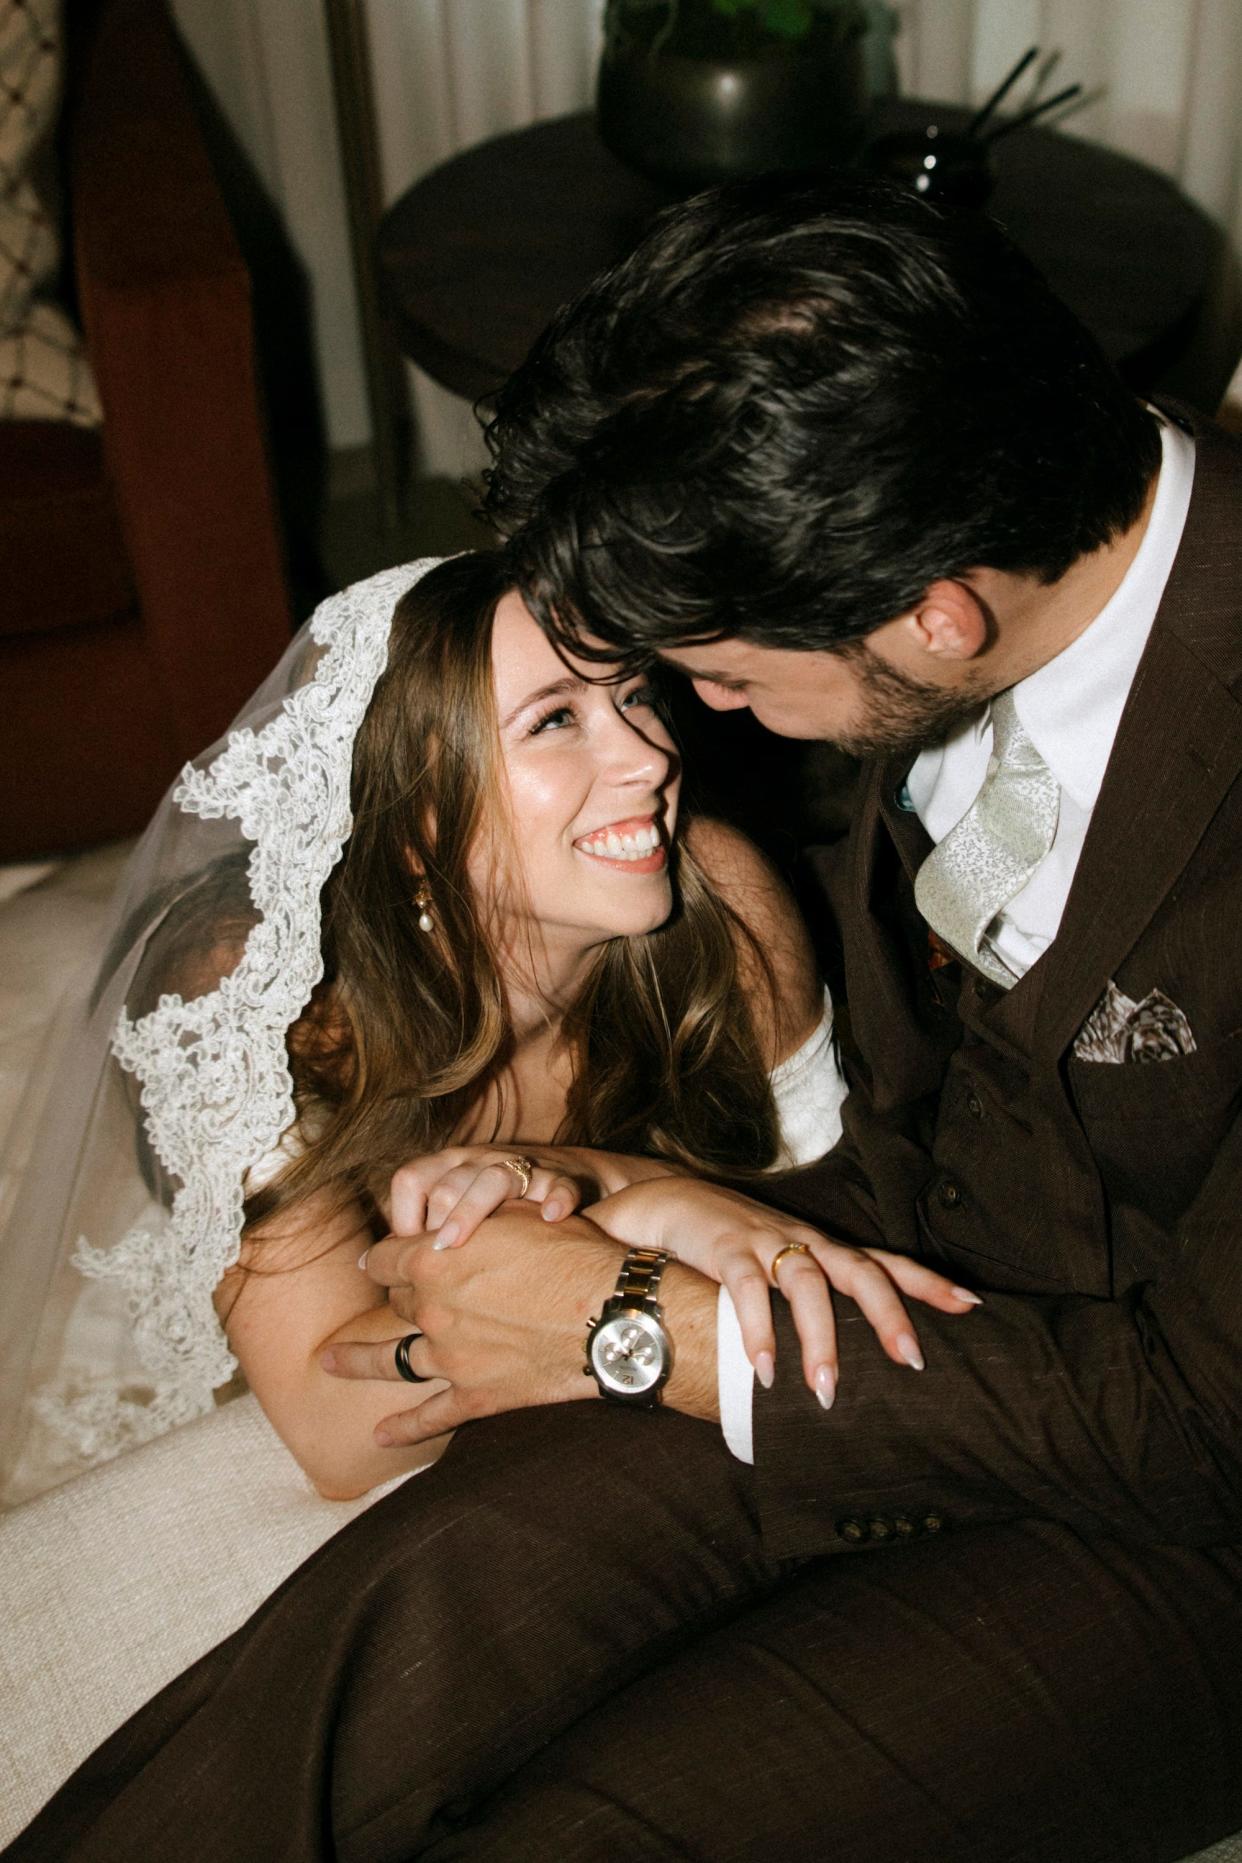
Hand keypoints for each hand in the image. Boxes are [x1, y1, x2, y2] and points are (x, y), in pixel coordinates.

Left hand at [321, 1206, 720, 1443]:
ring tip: (329, 1363)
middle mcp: (432, 1308)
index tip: (375, 1261)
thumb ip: (472, 1221)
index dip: (382, 1256)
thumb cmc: (573, 1254)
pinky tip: (380, 1436)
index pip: (387, 1255)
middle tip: (387, 1300)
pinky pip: (430, 1415)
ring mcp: (450, 1356)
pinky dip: (403, 1428)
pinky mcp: (476, 1396)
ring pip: (393, 1359)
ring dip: (358, 1361)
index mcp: (434, 1259)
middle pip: (396, 1302)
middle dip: (392, 1298)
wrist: (612, 1314)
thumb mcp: (518, 1217)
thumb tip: (444, 1225)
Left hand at [388, 1146, 582, 1249]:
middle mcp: (478, 1163)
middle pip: (447, 1185)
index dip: (403, 1220)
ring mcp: (519, 1169)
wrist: (561, 1182)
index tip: (407, 1263)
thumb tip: (366, 1263)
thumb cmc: (496, 1211)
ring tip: (461, 1244)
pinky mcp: (558, 1180)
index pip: (410, 1180)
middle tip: (436, 1264)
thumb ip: (414, 1234)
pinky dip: (555, 1199)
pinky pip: (557, 1185)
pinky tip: (549, 1219)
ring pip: (492, 1179)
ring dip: (474, 1210)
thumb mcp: (453, 1213)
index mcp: (447, 1169)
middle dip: (437, 1224)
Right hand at [588, 1178, 980, 1408]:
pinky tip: (764, 1371)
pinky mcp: (724, 1248)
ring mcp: (765, 1241)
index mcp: (822, 1247)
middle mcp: (804, 1241)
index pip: (885, 1261)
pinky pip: (745, 1289)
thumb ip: (810, 1304)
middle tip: (911, 1359)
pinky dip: (757, 1331)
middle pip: (861, 1270)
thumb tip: (847, 1362)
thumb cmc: (731, 1245)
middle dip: (890, 1313)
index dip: (928, 1282)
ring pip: (808, 1284)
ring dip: (820, 1338)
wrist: (666, 1199)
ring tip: (826, 1390)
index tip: (972, 1305)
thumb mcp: (779, 1268)